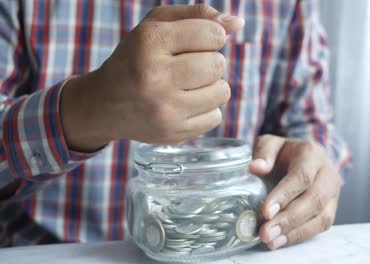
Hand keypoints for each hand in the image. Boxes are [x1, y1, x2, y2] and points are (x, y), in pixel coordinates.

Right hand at [61, 5, 244, 149]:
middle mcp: (155, 77)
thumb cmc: (137, 58)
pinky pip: (215, 117)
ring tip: (189, 85)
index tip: (197, 42)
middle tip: (190, 65)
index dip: (212, 36)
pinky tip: (185, 105)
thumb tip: (238, 23)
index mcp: (150, 42)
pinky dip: (206, 109)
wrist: (105, 104)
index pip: (213, 34)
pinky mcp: (173, 133)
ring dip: (211, 86)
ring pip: (222, 92)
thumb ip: (197, 15)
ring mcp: (164, 110)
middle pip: (218, 65)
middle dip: (211, 61)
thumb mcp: (156, 26)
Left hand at [249, 135, 342, 249]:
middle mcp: (327, 173)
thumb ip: (263, 152)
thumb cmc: (284, 152)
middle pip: (314, 200)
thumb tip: (255, 168)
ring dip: (295, 232)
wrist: (303, 157)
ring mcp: (333, 192)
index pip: (301, 177)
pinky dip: (300, 236)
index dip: (284, 195)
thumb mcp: (271, 144)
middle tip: (266, 232)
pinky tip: (280, 241)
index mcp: (311, 153)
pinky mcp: (332, 208)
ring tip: (271, 241)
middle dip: (288, 219)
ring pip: (321, 217)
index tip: (266, 212)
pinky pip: (320, 226)